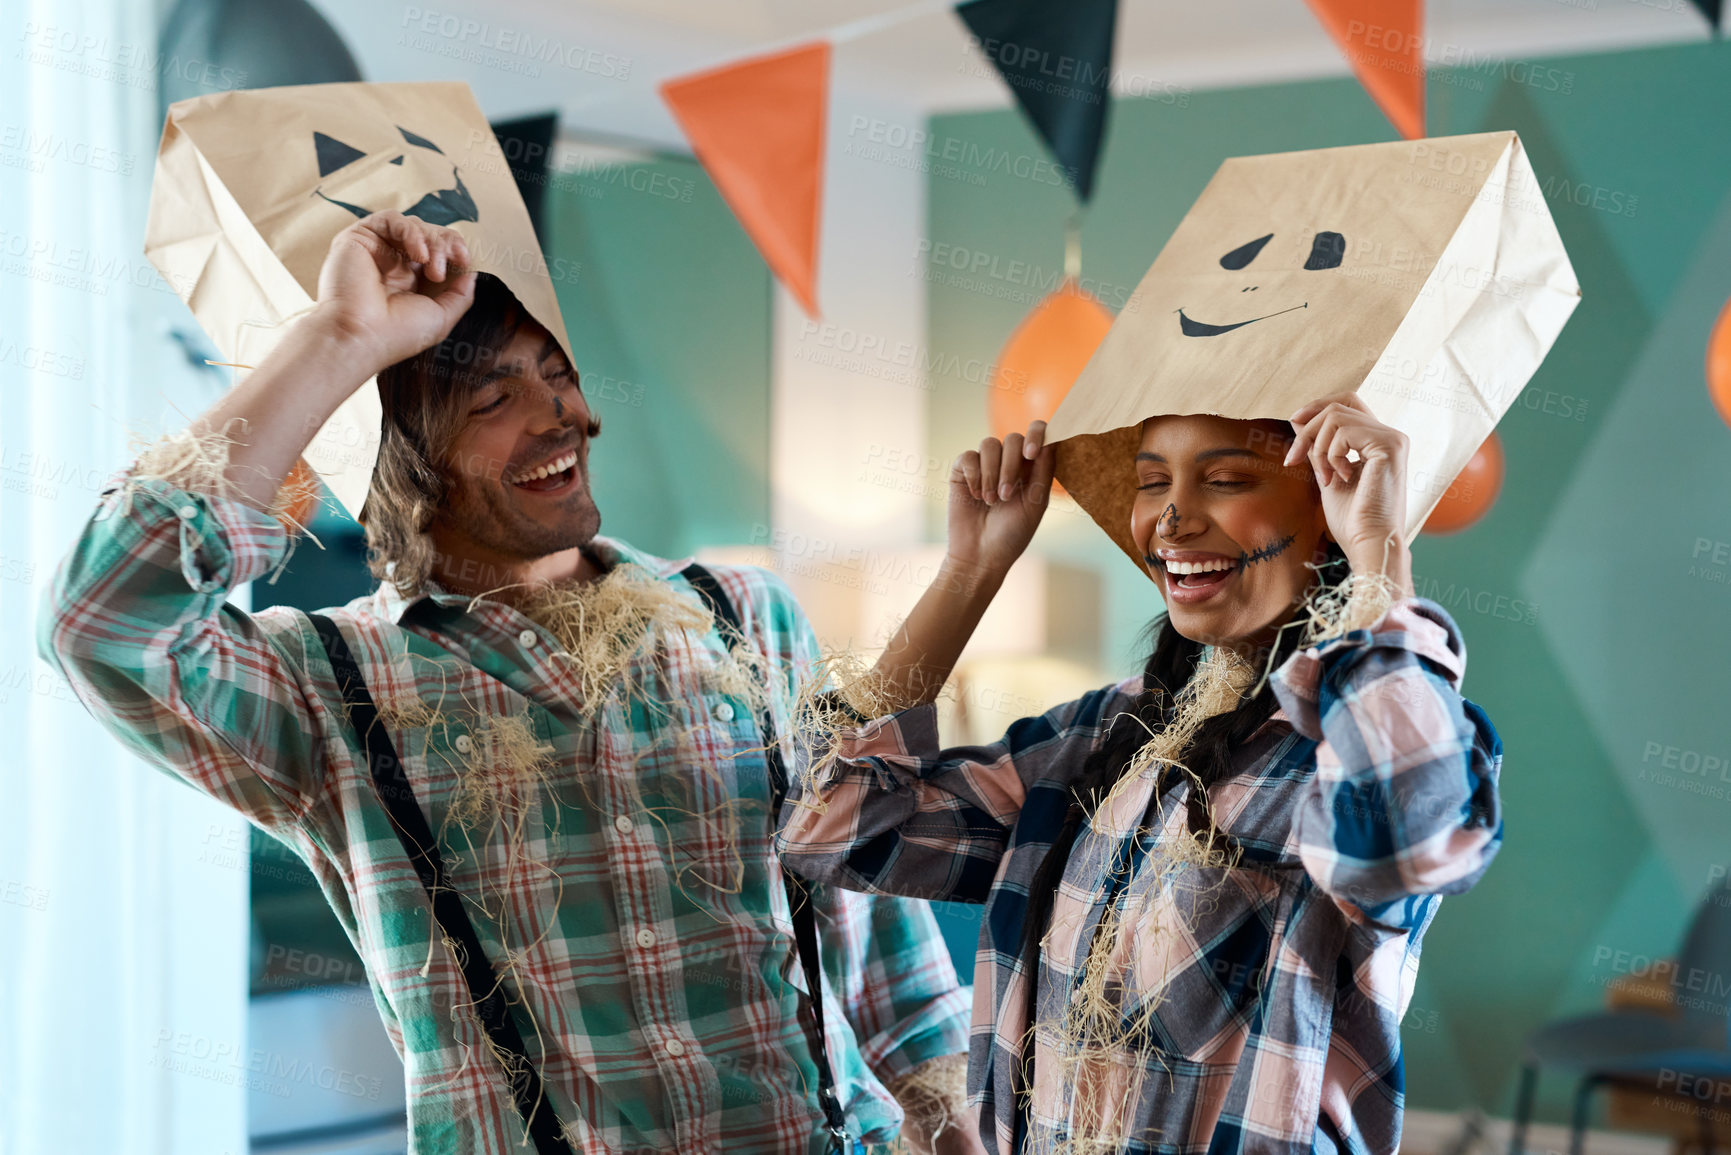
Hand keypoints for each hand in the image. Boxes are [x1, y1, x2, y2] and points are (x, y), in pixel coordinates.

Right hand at [310, 211, 476, 376]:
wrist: (360, 337)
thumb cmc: (397, 334)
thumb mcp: (441, 317)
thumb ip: (460, 294)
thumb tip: (471, 272)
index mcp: (410, 280)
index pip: (439, 251)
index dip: (455, 250)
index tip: (465, 261)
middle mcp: (393, 262)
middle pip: (429, 234)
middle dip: (446, 245)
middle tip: (449, 266)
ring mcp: (376, 248)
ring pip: (414, 224)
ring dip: (432, 241)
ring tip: (433, 269)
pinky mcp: (359, 237)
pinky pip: (391, 219)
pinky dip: (411, 232)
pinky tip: (418, 255)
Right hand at [948, 420, 1055, 578]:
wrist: (980, 555)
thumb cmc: (1012, 534)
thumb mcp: (1035, 504)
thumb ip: (1044, 472)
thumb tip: (1050, 441)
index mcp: (1031, 468)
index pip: (1038, 434)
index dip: (1037, 434)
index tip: (1031, 454)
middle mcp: (1008, 462)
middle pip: (1013, 438)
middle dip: (1011, 465)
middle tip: (1006, 495)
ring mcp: (984, 465)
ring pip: (989, 444)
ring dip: (992, 473)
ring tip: (991, 500)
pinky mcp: (962, 471)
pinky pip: (968, 456)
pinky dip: (974, 475)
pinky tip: (975, 496)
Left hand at [1285, 394, 1412, 589]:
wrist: (1368, 543)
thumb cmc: (1351, 520)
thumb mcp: (1327, 474)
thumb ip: (1318, 447)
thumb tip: (1298, 418)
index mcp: (1378, 441)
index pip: (1348, 402)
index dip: (1317, 406)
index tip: (1293, 422)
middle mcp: (1390, 435)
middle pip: (1337, 406)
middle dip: (1307, 430)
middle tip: (1294, 460)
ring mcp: (1392, 439)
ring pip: (1336, 416)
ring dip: (1318, 447)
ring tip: (1325, 477)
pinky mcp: (1390, 446)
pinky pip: (1344, 432)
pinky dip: (1331, 454)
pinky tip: (1340, 478)